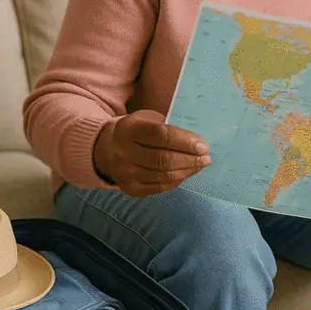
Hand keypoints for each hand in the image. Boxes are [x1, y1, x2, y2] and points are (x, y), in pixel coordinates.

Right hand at [93, 109, 210, 196]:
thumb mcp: (146, 120)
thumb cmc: (134, 130)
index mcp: (128, 130)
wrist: (104, 149)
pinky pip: (160, 187)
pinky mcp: (130, 188)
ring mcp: (125, 174)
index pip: (161, 136)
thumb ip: (168, 127)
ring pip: (163, 176)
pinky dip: (177, 181)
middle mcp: (123, 153)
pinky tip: (186, 173)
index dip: (184, 141)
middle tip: (206, 158)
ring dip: (187, 171)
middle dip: (190, 159)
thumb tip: (196, 141)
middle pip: (163, 160)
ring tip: (200, 165)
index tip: (203, 145)